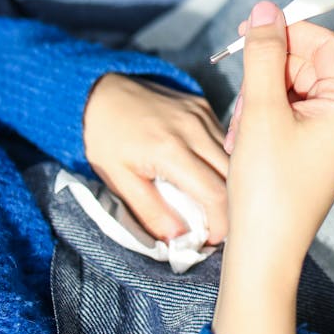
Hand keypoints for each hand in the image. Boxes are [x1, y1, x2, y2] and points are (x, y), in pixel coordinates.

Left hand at [83, 74, 228, 243]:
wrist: (99, 92)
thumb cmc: (106, 139)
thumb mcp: (119, 181)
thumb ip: (151, 212)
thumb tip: (179, 240)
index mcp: (170, 150)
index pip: (215, 194)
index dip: (221, 224)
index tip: (211, 240)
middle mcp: (193, 128)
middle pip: (233, 176)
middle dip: (231, 207)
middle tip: (217, 225)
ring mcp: (201, 113)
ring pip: (234, 156)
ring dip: (230, 183)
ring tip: (215, 203)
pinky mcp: (202, 106)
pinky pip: (225, 139)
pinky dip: (223, 160)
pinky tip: (210, 173)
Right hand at [213, 0, 333, 333]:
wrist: (263, 251)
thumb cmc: (268, 188)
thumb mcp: (261, 110)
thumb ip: (264, 54)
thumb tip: (266, 10)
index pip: (326, 43)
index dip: (289, 31)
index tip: (251, 32)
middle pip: (308, 62)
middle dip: (269, 71)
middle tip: (243, 97)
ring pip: (293, 85)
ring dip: (261, 95)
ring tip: (243, 129)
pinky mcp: (315, 146)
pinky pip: (290, 109)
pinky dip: (264, 114)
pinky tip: (246, 138)